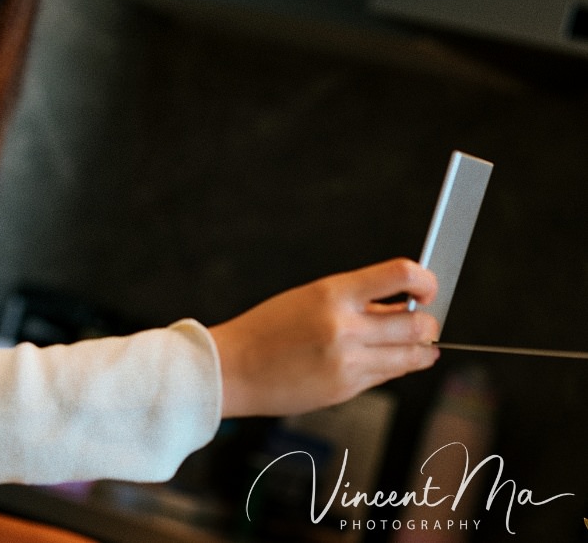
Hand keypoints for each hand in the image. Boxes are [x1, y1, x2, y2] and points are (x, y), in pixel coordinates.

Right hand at [208, 257, 439, 417]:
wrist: (233, 368)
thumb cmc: (266, 330)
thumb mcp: (309, 299)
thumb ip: (357, 300)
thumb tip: (402, 302)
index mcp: (332, 293)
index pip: (400, 275)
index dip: (424, 280)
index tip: (426, 288)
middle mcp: (345, 326)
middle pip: (418, 323)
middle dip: (429, 323)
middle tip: (424, 320)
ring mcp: (348, 360)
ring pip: (413, 355)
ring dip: (422, 349)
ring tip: (416, 345)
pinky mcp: (347, 388)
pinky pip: (389, 376)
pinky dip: (396, 367)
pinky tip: (386, 360)